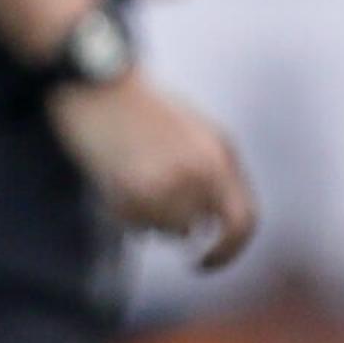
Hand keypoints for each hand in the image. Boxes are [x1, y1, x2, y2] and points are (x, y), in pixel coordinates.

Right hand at [46, 75, 259, 267]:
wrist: (99, 83)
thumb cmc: (144, 108)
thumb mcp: (193, 132)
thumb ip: (210, 172)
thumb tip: (212, 223)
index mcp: (220, 152)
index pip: (244, 220)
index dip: (231, 249)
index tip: (209, 259)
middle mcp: (200, 170)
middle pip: (197, 229)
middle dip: (188, 240)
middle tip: (180, 248)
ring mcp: (167, 182)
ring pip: (167, 231)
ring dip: (152, 218)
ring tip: (134, 180)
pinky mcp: (133, 191)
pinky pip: (137, 227)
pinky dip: (127, 215)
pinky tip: (117, 183)